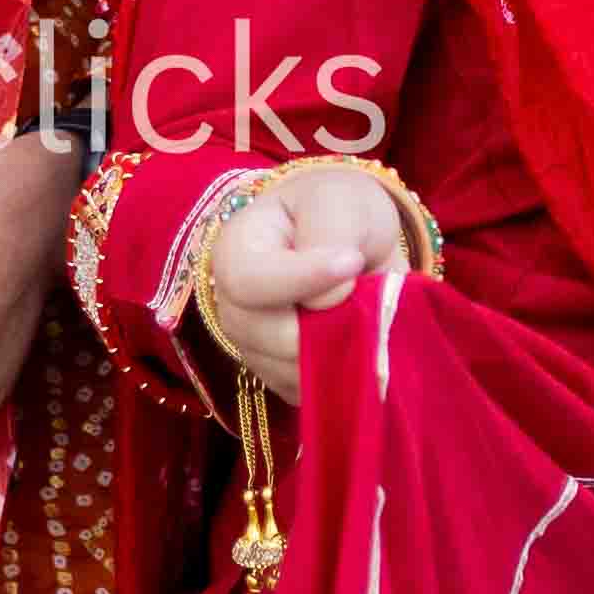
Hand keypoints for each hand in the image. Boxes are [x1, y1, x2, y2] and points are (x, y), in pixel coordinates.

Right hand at [199, 164, 423, 398]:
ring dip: (336, 349)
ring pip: (287, 370)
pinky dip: (339, 372)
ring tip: (361, 315)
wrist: (352, 239)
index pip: (249, 280)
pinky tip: (353, 339)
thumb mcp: (343, 201)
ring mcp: (250, 345)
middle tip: (362, 298)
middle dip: (323, 324)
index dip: (302, 278)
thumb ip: (332, 235)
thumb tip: (329, 298)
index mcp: (236, 249)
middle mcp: (231, 303)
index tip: (352, 262)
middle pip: (263, 335)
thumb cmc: (341, 211)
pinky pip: (306, 392)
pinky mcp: (277, 377)